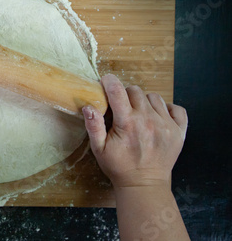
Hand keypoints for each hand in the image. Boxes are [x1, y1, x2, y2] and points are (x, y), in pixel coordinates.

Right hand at [82, 74, 187, 188]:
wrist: (144, 185)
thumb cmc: (119, 167)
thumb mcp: (99, 149)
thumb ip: (93, 126)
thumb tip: (88, 107)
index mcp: (128, 123)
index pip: (118, 91)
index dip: (109, 82)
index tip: (105, 81)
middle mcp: (148, 120)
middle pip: (136, 91)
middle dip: (125, 95)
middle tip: (121, 108)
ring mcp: (166, 125)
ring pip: (154, 98)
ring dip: (144, 102)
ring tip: (139, 115)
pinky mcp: (179, 131)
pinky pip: (176, 109)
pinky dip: (167, 109)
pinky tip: (157, 118)